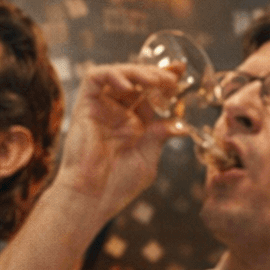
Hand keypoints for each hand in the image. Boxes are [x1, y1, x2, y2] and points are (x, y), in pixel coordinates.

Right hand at [48, 62, 179, 221]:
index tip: (182, 72)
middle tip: (174, 76)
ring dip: (139, 72)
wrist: (92, 197)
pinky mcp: (85, 105)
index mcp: (133, 124)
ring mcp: (101, 107)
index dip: (164, 81)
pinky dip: (113, 74)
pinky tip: (129, 84)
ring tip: (157, 80)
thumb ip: (162, 134)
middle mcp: (117, 112)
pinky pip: (95, 78)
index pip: (150, 95)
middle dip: (156, 74)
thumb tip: (183, 124)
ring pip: (118, 74)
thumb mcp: (148, 156)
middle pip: (136, 81)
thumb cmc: (118, 184)